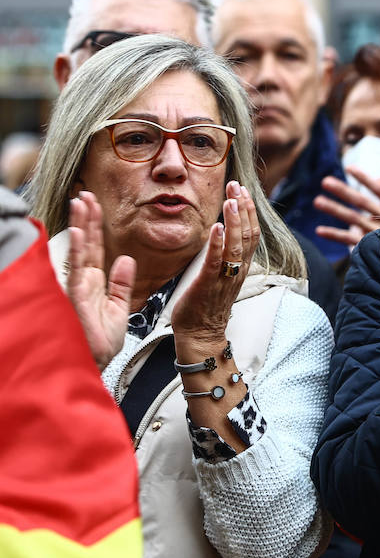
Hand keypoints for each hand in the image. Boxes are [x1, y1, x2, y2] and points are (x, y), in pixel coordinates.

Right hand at [65, 191, 135, 368]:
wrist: (97, 363)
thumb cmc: (102, 342)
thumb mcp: (119, 308)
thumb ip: (121, 283)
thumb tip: (127, 260)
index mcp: (95, 283)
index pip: (95, 248)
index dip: (95, 227)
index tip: (96, 206)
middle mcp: (84, 282)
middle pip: (86, 244)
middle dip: (86, 219)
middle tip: (86, 195)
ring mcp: (78, 288)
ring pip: (80, 251)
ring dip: (80, 226)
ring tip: (80, 203)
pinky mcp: (76, 297)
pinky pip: (77, 270)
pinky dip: (78, 251)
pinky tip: (79, 233)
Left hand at [170, 181, 258, 343]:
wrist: (201, 334)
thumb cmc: (206, 304)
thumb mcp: (220, 275)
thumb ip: (224, 255)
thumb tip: (221, 233)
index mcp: (241, 266)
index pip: (251, 234)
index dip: (249, 211)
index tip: (242, 190)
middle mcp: (238, 270)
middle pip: (248, 235)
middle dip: (243, 208)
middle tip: (237, 185)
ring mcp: (225, 277)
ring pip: (237, 245)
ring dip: (235, 221)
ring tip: (231, 200)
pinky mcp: (208, 284)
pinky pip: (216, 262)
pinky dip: (218, 244)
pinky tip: (217, 227)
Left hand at [312, 167, 379, 248]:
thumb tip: (379, 179)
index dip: (365, 179)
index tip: (350, 168)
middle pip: (364, 203)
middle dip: (343, 191)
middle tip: (325, 181)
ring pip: (354, 220)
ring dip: (334, 209)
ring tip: (317, 201)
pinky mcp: (372, 249)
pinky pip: (350, 241)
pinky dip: (334, 235)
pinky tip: (319, 230)